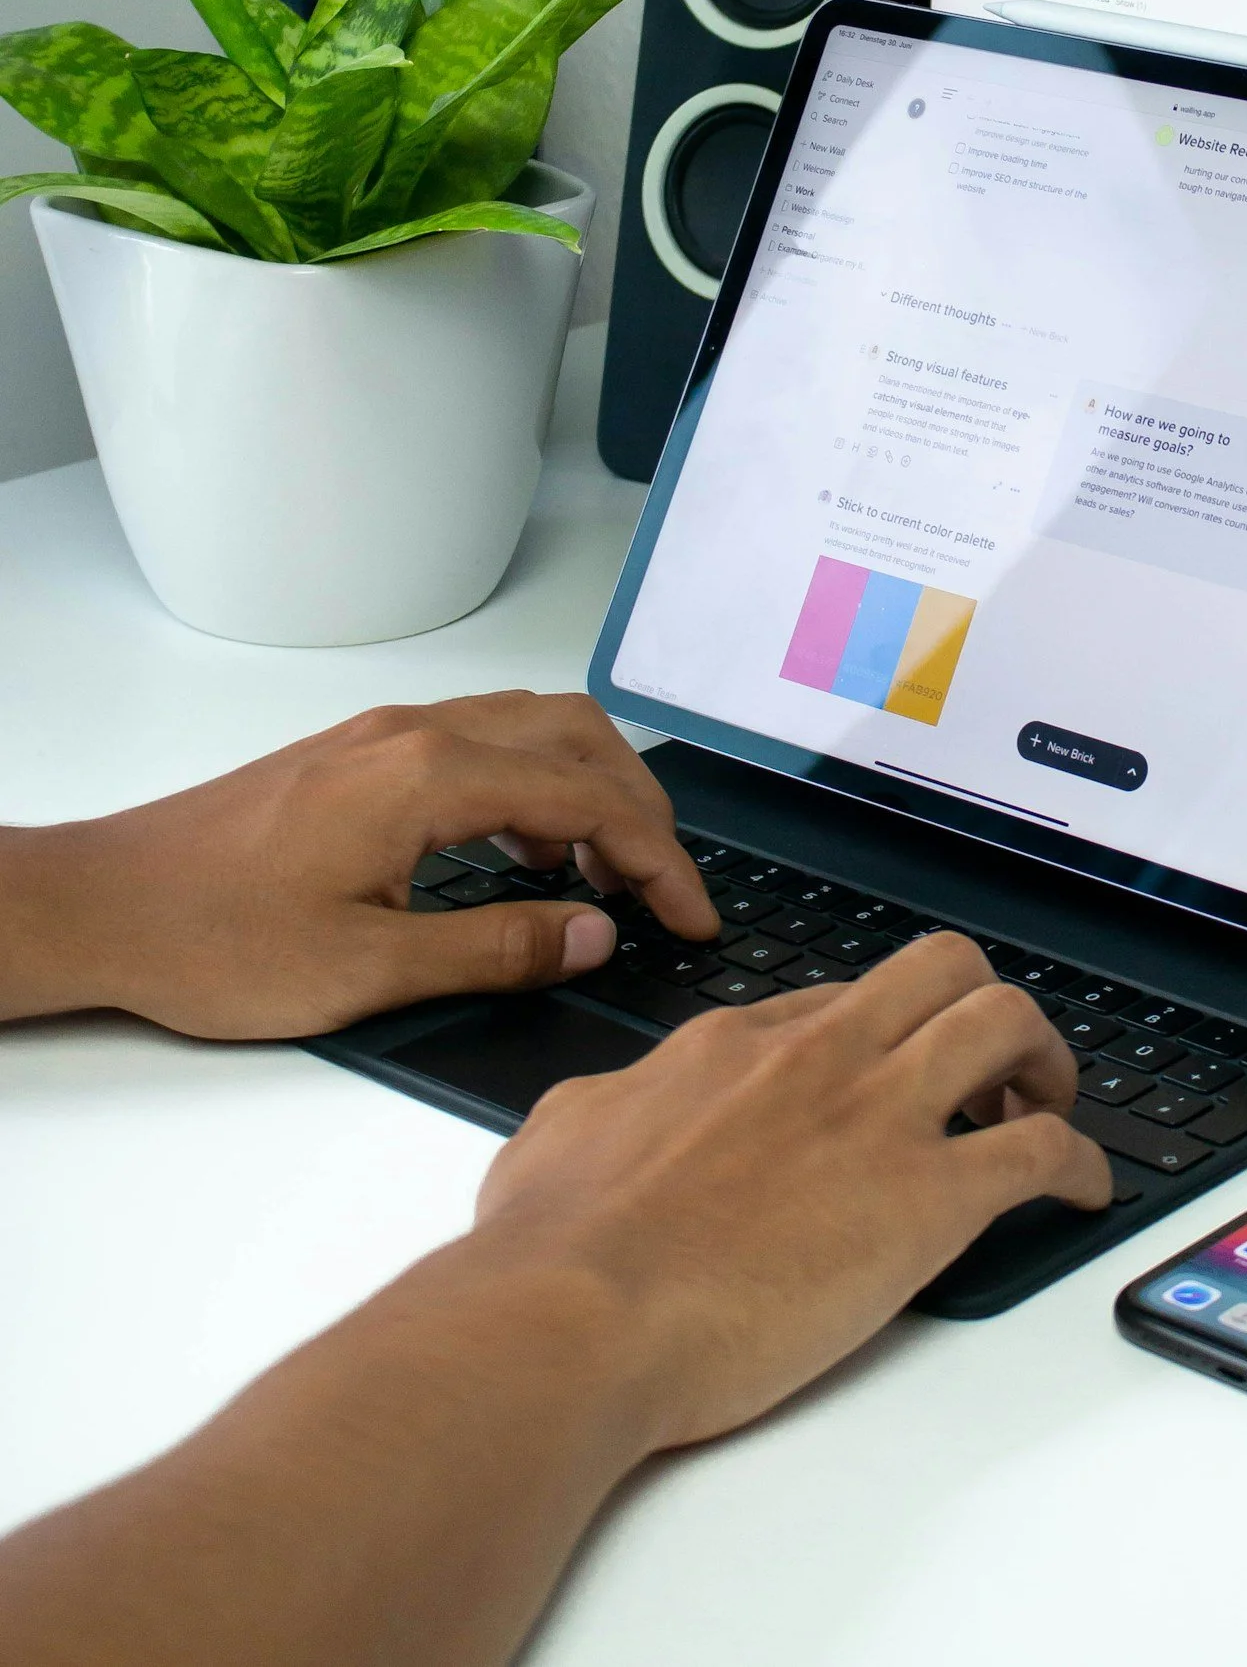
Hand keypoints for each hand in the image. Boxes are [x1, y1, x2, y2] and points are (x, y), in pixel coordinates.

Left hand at [0, 693, 719, 1037]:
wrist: (102, 904)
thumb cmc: (212, 939)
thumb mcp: (368, 970)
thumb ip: (495, 947)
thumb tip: (591, 935)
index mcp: (430, 776)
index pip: (590, 800)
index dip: (659, 861)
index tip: (693, 918)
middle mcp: (417, 733)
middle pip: (579, 739)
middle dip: (643, 812)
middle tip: (669, 894)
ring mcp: (387, 735)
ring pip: (534, 729)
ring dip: (592, 791)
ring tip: (609, 879)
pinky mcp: (361, 753)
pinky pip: (484, 742)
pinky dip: (535, 786)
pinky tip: (527, 857)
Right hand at [472, 932, 1114, 1449]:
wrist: (571, 1317)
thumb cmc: (549, 1252)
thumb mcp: (559, 1134)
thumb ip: (605, 1108)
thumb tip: (608, 1112)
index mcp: (734, 1046)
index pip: (838, 1002)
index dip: (878, 1033)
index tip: (886, 1072)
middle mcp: (818, 1059)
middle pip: (941, 970)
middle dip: (979, 1006)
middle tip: (988, 1070)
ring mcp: (877, 1119)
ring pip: (1007, 1022)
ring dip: (1043, 1062)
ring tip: (1046, 1109)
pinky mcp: (926, 1200)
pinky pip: (1042, 1151)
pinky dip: (1081, 1163)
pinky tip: (1082, 1191)